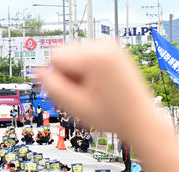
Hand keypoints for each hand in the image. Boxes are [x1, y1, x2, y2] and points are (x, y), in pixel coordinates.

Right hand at [39, 40, 165, 141]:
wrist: (140, 119)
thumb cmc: (113, 116)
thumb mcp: (75, 105)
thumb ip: (52, 87)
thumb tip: (38, 73)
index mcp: (95, 57)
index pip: (56, 57)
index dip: (57, 78)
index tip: (70, 93)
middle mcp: (105, 46)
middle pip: (66, 53)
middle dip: (67, 74)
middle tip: (82, 94)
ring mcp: (112, 47)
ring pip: (76, 54)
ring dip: (77, 72)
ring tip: (92, 91)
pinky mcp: (115, 52)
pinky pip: (89, 55)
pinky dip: (87, 69)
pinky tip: (98, 86)